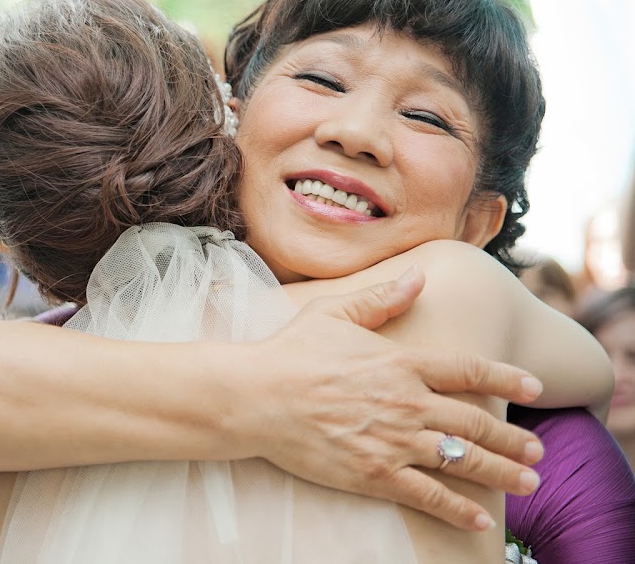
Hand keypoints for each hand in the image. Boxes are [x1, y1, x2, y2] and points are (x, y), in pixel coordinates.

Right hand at [243, 267, 543, 530]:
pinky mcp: (374, 472)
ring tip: (528, 484)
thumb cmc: (290, 352)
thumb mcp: (335, 313)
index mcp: (400, 361)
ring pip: (461, 459)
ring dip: (501, 472)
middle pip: (474, 421)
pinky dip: (457, 508)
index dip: (505, 378)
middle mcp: (406, 401)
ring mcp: (393, 439)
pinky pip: (427, 494)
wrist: (254, 396)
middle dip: (513, 438)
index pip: (467, 370)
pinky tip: (479, 518)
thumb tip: (419, 275)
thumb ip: (382, 298)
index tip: (534, 388)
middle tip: (538, 450)